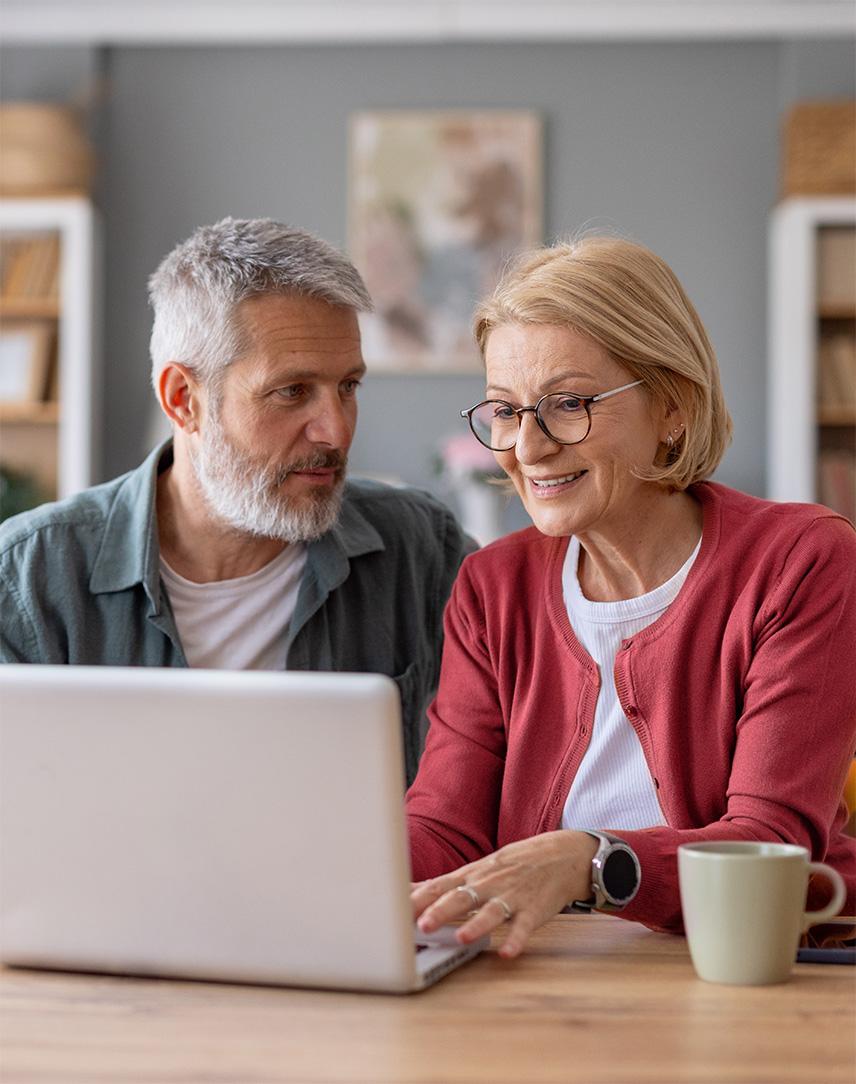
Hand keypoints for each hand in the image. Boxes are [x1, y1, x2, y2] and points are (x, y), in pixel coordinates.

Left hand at [411, 831, 598, 958]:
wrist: (561, 855)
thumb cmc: (511, 866)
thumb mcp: (475, 870)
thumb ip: (443, 885)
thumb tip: (406, 892)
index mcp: (471, 876)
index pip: (439, 886)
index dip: (417, 899)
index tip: (393, 910)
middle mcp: (488, 884)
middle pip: (461, 896)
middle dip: (440, 911)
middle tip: (421, 925)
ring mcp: (512, 896)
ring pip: (492, 911)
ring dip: (477, 925)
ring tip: (462, 938)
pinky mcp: (534, 910)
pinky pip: (524, 926)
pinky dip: (516, 939)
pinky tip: (508, 953)